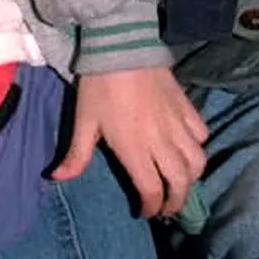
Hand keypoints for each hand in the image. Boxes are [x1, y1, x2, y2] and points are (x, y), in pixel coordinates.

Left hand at [52, 67, 208, 217]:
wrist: (121, 46)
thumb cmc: (99, 85)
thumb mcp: (84, 120)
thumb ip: (76, 154)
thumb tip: (57, 178)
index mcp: (135, 149)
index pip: (152, 190)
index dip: (152, 207)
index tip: (145, 212)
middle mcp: (162, 141)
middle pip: (181, 183)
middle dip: (176, 202)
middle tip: (167, 208)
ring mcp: (178, 124)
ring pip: (197, 162)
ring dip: (191, 178)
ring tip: (179, 183)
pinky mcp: (187, 107)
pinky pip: (201, 134)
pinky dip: (197, 147)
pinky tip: (187, 148)